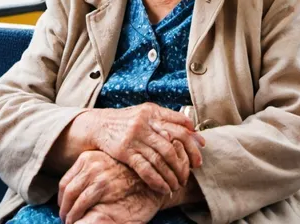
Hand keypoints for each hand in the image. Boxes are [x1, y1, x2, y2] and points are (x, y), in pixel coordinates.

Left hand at [58, 150, 171, 222]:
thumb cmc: (131, 172)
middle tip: (66, 220)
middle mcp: (90, 165)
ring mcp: (98, 177)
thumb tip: (74, 187)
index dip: (61, 199)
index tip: (63, 207)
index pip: (65, 181)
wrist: (152, 174)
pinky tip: (82, 222)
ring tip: (74, 223)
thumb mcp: (108, 164)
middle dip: (65, 210)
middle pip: (67, 193)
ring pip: (74, 204)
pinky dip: (80, 219)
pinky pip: (84, 207)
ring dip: (71, 217)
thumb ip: (93, 170)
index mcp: (88, 158)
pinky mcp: (105, 188)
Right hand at [73, 103, 203, 193]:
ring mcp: (135, 137)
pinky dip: (157, 181)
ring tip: (178, 184)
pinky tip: (164, 188)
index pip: (179, 124)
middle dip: (186, 160)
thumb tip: (193, 130)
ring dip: (173, 174)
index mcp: (153, 112)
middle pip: (173, 143)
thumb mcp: (146, 113)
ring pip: (161, 159)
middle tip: (191, 171)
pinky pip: (145, 169)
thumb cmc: (128, 120)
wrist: (99, 125)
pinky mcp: (125, 151)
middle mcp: (145, 123)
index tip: (201, 150)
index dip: (193, 138)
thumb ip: (167, 119)